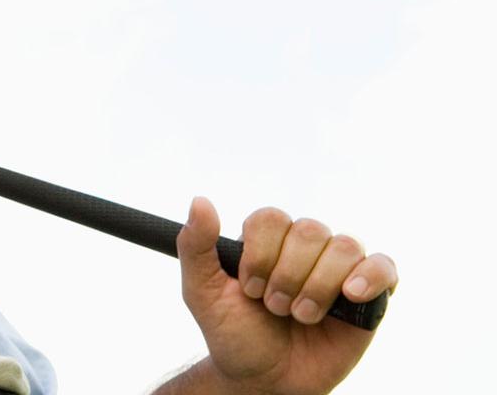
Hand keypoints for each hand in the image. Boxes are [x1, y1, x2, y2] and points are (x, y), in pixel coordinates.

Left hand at [172, 197, 397, 394]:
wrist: (264, 379)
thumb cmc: (235, 335)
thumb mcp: (202, 293)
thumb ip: (195, 246)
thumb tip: (200, 201)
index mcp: (267, 241)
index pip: (271, 219)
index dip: (261, 254)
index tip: (249, 288)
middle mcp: (304, 248)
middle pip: (309, 231)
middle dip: (288, 276)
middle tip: (275, 308)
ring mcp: (338, 270)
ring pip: (344, 247)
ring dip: (319, 285)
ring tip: (302, 315)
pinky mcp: (369, 295)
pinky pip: (384, 267)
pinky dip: (370, 276)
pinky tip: (350, 295)